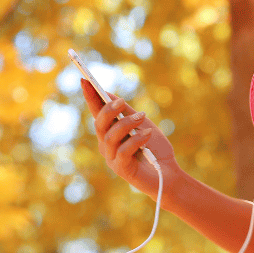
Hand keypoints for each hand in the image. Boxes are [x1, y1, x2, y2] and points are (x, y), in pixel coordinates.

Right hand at [84, 79, 177, 197]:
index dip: (90, 97)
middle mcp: (107, 145)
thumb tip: (108, 94)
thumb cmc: (154, 149)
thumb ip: (126, 112)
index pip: (97, 112)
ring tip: (143, 117)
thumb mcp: (142, 124)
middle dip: (108, 110)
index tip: (84, 79)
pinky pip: (123, 151)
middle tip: (122, 102)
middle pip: (99, 124)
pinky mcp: (121, 169)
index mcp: (110, 132)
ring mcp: (112, 158)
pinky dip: (136, 140)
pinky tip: (147, 135)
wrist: (169, 173)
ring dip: (127, 124)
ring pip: (110, 136)